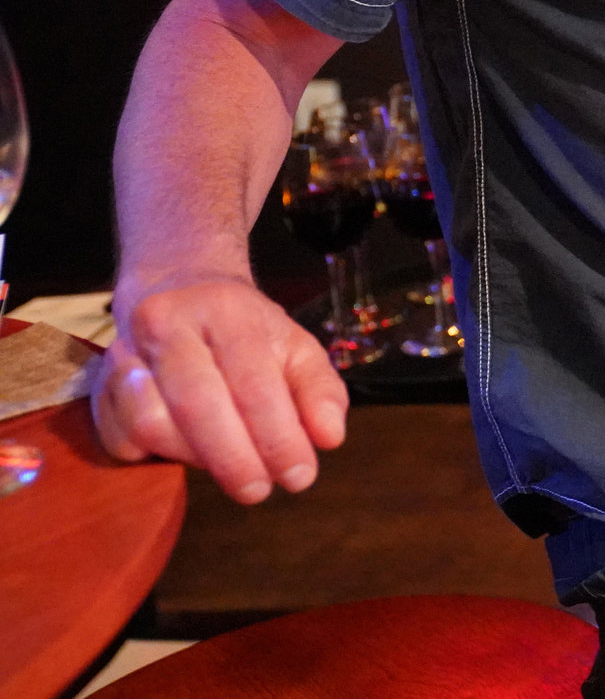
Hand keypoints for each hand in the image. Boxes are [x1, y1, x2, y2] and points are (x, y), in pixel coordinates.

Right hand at [93, 278, 348, 502]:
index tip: (300, 476)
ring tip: (230, 464)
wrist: (180, 291)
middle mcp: (168, 324)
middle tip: (260, 490)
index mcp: (227, 309)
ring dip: (195, 457)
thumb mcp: (296, 348)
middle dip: (234, 458)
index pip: (253, 380)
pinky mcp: (98, 386)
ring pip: (151, 423)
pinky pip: (120, 437)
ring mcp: (124, 353)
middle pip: (198, 402)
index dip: (278, 436)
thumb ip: (320, 391)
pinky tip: (189, 451)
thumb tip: (329, 438)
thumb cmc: (247, 333)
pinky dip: (157, 456)